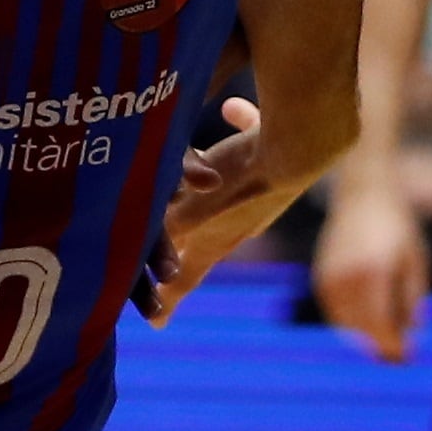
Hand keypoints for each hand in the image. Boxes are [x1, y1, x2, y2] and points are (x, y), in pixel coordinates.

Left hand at [138, 99, 313, 324]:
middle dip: (184, 232)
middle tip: (170, 244)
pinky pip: (254, 140)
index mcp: (216, 241)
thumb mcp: (185, 209)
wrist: (307, 139)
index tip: (156, 322)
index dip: (169, 298)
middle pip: (206, 233)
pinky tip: (231, 108)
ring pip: (228, 185)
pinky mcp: (280, 155)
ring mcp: (264, 190)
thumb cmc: (240, 176)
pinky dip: (243, 128)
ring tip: (198, 162)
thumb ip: (159, 227)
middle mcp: (242, 221)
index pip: (185, 278)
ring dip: (210, 176)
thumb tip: (124, 246)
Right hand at [310, 177, 427, 362]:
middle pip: (361, 330)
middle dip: (381, 346)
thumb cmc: (397, 229)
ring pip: (346, 325)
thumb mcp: (416, 264)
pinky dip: (351, 323)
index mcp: (372, 273)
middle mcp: (345, 277)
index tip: (405, 360)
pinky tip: (368, 320)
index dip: (392, 348)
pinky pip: (336, 314)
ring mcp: (328, 278)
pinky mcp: (320, 279)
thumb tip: (410, 339)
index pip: (378, 326)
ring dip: (366, 336)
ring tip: (387, 336)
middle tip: (399, 357)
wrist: (364, 196)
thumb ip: (412, 302)